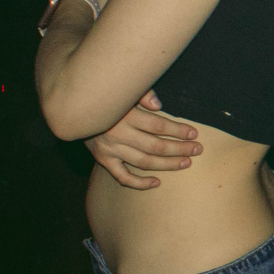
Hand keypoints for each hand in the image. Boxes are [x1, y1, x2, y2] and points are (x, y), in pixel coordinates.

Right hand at [85, 91, 202, 189]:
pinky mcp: (103, 160)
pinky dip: (139, 183)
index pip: (158, 125)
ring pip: (144, 162)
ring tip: (186, 163)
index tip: (194, 133)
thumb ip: (142, 94)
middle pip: (155, 146)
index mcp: (125, 115)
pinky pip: (122, 176)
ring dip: (168, 164)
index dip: (178, 130)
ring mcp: (110, 149)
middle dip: (180, 148)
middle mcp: (117, 134)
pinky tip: (157, 182)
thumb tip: (158, 105)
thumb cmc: (107, 98)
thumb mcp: (123, 90)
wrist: (75, 110)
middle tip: (198, 149)